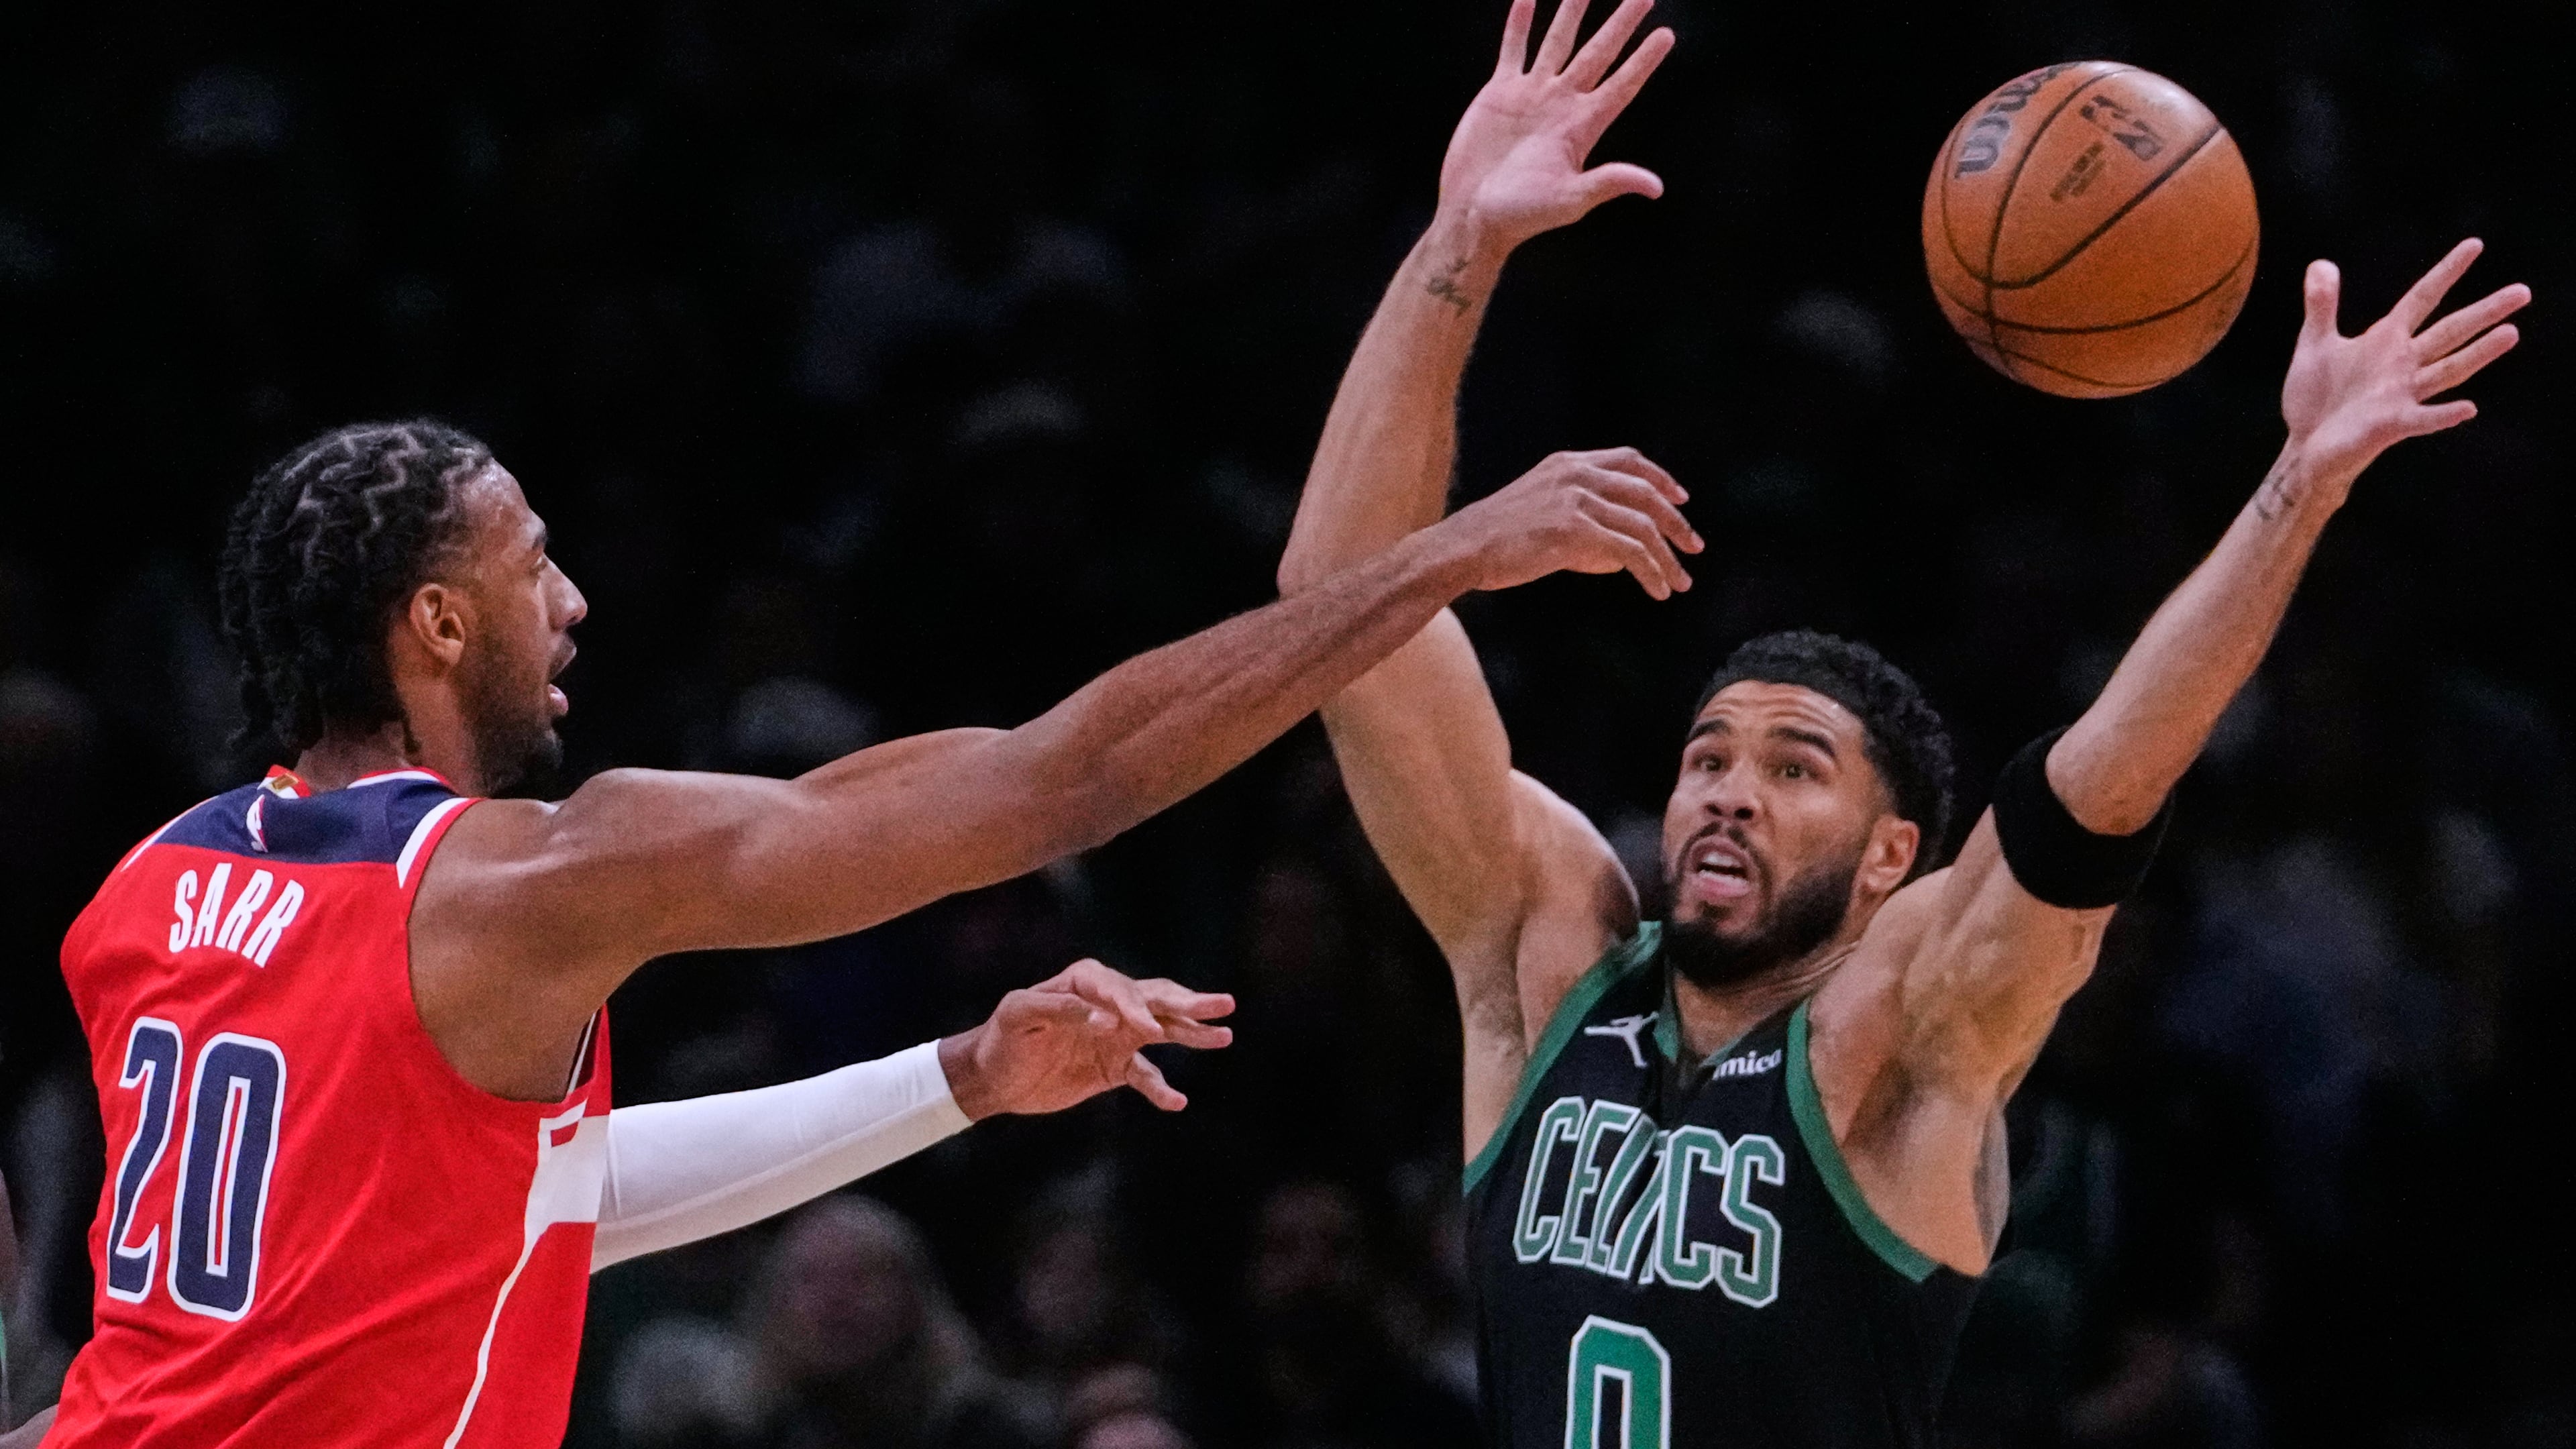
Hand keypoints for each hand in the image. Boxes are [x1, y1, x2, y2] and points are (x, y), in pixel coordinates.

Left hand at [938, 959, 1232, 1119]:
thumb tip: (1104, 1020)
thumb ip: (1059, 1010)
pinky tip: (1177, 1102)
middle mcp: (1108, 1004)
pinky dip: (1161, 1088)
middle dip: (1189, 1004)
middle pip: (1156, 1000)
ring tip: (1224, 1035)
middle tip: (1222, 1004)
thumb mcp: (1018, 1016)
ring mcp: (1116, 1035)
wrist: (992, 1077)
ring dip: (1192, 1034)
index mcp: (1085, 982)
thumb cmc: (1000, 1038)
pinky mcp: (1114, 1067)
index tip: (1145, 1031)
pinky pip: (1146, 1076)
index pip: (1119, 989)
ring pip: (1163, 1031)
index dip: (1135, 1007)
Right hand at [1439, 0, 1675, 251]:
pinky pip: (1513, 49)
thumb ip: (1609, 182)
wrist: (1472, 214)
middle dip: (1621, 23)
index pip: (1622, 85)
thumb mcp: (1570, 200)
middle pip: (1598, 53)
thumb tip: (1655, 187)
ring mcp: (1532, 95)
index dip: (1644, 61)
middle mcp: (1562, 104)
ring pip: (1558, 41)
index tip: (1666, 35)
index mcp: (1583, 127)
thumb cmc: (1522, 215)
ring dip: (1572, 12)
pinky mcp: (1499, 92)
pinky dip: (1519, 24)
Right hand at [1441, 447, 1700, 597]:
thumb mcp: (1539, 513)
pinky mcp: (1575, 530)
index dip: (1660, 478)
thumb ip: (1579, 522)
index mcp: (1567, 463)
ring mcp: (1576, 500)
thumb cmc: (1494, 540)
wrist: (1462, 549)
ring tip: (1679, 582)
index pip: (1628, 460)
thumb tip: (1616, 555)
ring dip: (1667, 556)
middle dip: (1675, 522)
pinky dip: (1650, 572)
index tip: (1681, 498)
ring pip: (1642, 526)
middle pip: (1644, 492)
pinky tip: (1657, 590)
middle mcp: (1575, 474)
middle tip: (1694, 547)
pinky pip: (1629, 552)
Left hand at [2278, 238, 2528, 498]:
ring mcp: (2401, 395)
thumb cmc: (2315, 395)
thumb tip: (2320, 263)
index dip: (2446, 272)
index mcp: (2386, 339)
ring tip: (2511, 333)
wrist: (2306, 445)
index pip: (2423, 298)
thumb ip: (2322, 304)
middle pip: (2450, 331)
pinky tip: (2469, 407)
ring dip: (2478, 353)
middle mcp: (2402, 364)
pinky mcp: (2391, 425)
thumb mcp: (2314, 343)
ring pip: (2448, 370)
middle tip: (2523, 291)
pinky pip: (2423, 419)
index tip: (2475, 244)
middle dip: (2484, 312)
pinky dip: (2444, 415)